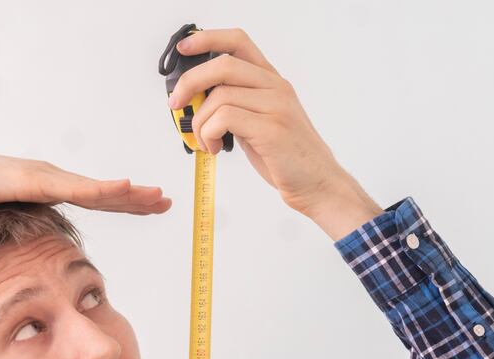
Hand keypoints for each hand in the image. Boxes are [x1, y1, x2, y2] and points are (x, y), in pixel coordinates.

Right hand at [0, 147, 171, 214]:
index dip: (122, 202)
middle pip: (103, 191)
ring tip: (157, 197)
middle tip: (166, 202)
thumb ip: (13, 231)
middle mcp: (50, 178)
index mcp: (44, 188)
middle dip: (136, 198)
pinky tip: (127, 188)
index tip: (147, 206)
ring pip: (97, 189)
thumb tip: (18, 257)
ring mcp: (45, 177)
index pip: (92, 197)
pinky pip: (76, 189)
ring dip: (130, 193)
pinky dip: (104, 189)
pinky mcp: (35, 181)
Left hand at [166, 28, 378, 225]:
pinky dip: (209, 134)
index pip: (238, 41)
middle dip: (189, 83)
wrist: (318, 184)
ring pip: (219, 96)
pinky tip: (215, 149)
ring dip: (200, 123)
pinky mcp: (272, 129)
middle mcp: (276, 87)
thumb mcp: (258, 122)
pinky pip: (224, 118)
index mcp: (271, 81)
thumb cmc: (285, 157)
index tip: (183, 49)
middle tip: (175, 105)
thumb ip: (235, 105)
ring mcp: (276, 106)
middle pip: (223, 65)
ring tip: (205, 142)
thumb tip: (196, 100)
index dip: (207, 39)